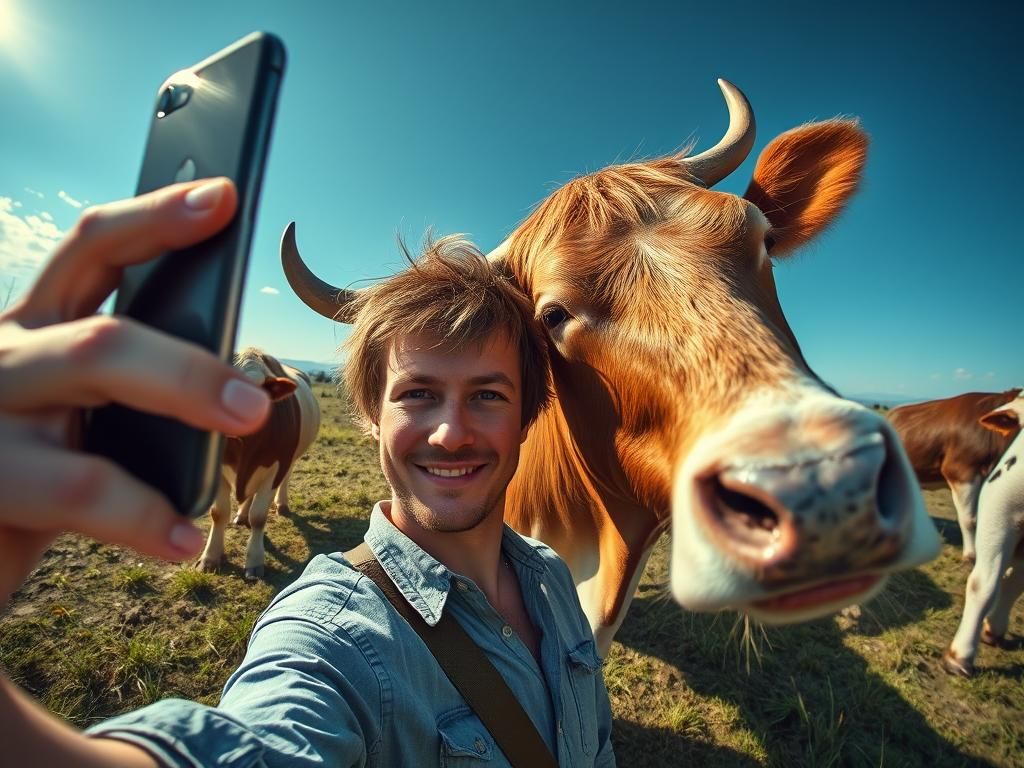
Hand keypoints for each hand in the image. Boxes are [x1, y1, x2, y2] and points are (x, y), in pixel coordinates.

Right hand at [0, 178, 270, 608]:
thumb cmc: (35, 475)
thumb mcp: (84, 418)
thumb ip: (136, 386)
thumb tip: (237, 385)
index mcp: (36, 329)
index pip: (92, 252)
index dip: (156, 220)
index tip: (224, 195)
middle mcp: (6, 356)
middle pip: (102, 330)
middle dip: (189, 362)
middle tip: (255, 402)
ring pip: (91, 373)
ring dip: (182, 396)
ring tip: (246, 425)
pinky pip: (76, 488)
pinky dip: (141, 516)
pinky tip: (182, 540)